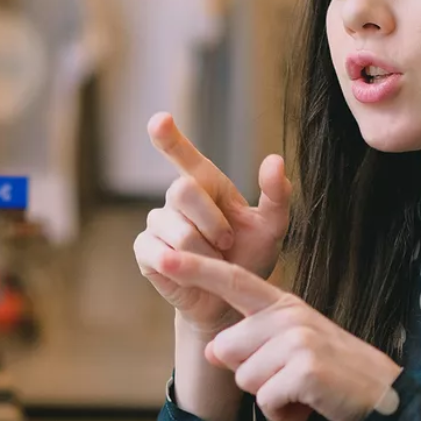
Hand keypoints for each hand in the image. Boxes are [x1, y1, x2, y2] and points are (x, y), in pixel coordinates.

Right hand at [134, 112, 291, 334]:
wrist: (230, 301)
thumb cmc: (249, 258)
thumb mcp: (271, 228)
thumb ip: (276, 195)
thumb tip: (274, 159)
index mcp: (206, 184)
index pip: (183, 155)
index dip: (169, 138)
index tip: (159, 120)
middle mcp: (177, 198)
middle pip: (182, 190)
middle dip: (211, 221)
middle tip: (228, 243)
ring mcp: (157, 223)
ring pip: (176, 229)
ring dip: (204, 252)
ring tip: (213, 263)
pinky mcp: (145, 250)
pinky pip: (158, 251)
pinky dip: (181, 265)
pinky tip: (189, 271)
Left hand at [156, 248, 403, 420]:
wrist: (384, 398)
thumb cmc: (331, 373)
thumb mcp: (290, 349)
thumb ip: (251, 343)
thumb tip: (213, 352)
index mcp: (283, 304)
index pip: (233, 281)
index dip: (196, 269)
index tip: (164, 255)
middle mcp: (288, 315)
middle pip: (227, 350)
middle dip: (250, 376)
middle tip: (290, 378)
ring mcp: (298, 339)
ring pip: (245, 378)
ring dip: (269, 397)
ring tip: (302, 390)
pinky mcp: (305, 369)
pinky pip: (266, 400)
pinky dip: (284, 414)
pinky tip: (308, 405)